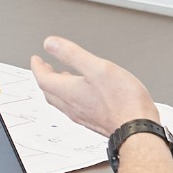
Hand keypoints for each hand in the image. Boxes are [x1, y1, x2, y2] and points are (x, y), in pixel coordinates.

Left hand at [29, 37, 159, 138]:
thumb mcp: (97, 67)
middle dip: (45, 77)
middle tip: (44, 67)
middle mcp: (72, 106)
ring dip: (57, 87)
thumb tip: (50, 44)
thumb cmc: (123, 100)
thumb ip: (72, 54)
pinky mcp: (94, 121)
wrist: (137, 129)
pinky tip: (82, 93)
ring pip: (61, 101)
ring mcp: (82, 116)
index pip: (43, 79)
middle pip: (49, 91)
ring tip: (61, 77)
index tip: (36, 59)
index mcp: (69, 92)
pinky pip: (74, 107)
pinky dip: (71, 97)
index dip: (37, 67)